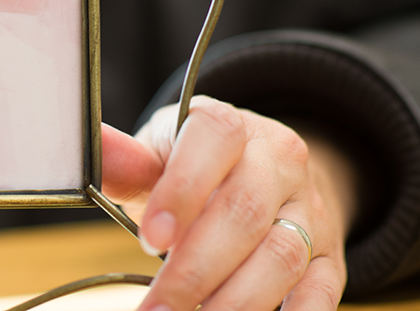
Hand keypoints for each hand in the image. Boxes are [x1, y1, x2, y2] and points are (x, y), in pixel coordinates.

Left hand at [102, 99, 355, 310]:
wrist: (262, 174)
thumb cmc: (194, 168)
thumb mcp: (159, 154)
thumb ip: (127, 163)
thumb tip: (89, 153)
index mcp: (231, 127)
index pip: (215, 141)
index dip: (183, 190)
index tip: (150, 239)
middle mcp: (280, 162)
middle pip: (244, 214)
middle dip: (194, 271)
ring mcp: (311, 209)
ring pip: (282, 257)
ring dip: (233, 303)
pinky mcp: (331, 255)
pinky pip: (323, 290)